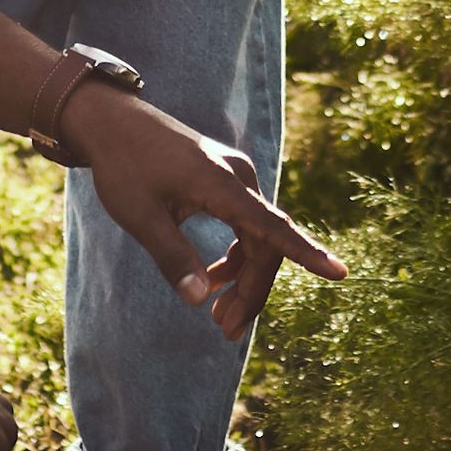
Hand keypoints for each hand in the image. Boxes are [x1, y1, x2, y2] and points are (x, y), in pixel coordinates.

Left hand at [71, 91, 344, 343]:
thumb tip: (199, 301)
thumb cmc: (123, 165)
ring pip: (256, 238)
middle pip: (264, 244)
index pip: (273, 227)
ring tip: (218, 317)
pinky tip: (214, 281)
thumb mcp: (140, 216)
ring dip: (243, 279)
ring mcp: (233, 178)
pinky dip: (234, 257)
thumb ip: (172, 257)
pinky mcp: (224, 180)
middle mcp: (237, 178)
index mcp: (222, 185)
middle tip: (226, 331)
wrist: (112, 120)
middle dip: (251, 291)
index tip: (339, 274)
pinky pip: (244, 225)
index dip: (307, 254)